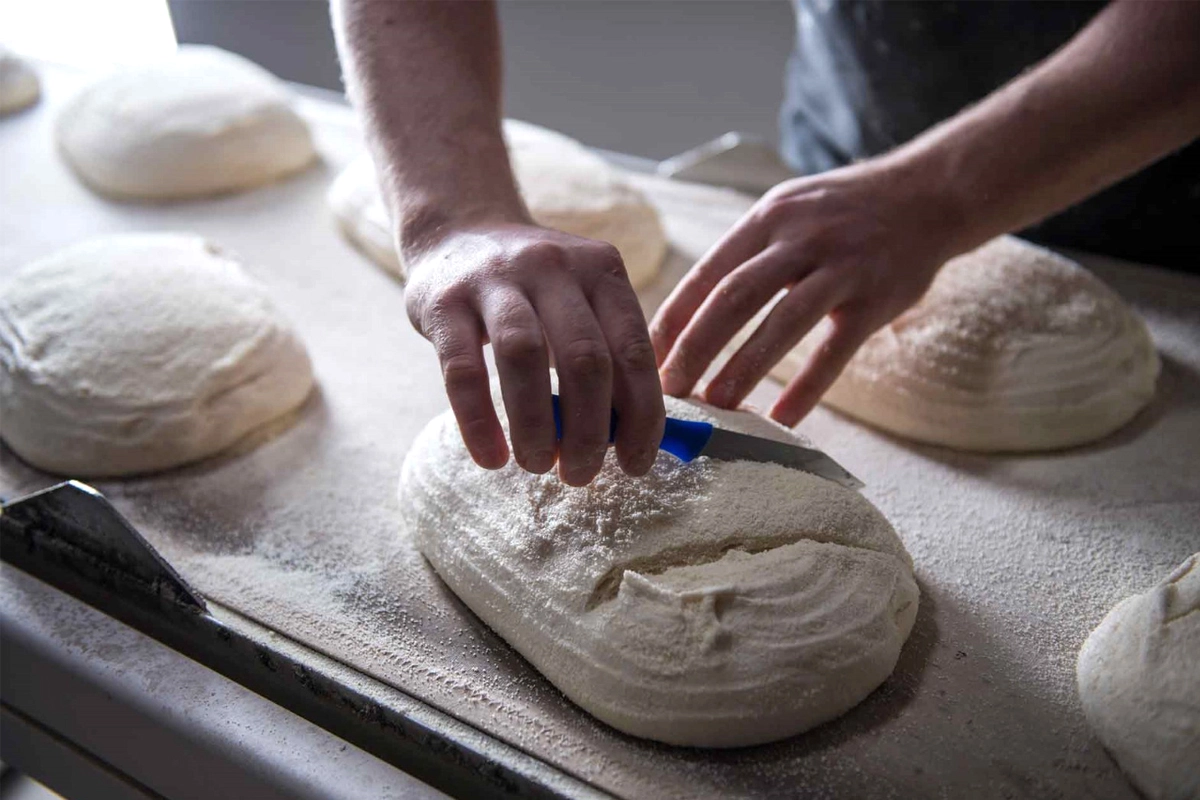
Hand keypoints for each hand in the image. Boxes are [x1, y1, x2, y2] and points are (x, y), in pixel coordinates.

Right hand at [404, 222, 665, 485]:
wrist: (458, 232)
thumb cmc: (535, 289)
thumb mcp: (581, 300)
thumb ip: (609, 356)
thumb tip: (634, 440)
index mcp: (602, 270)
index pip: (634, 351)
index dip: (642, 416)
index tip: (636, 464)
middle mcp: (553, 266)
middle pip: (585, 358)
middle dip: (589, 430)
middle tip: (581, 474)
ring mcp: (495, 279)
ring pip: (525, 357)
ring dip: (536, 425)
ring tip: (538, 465)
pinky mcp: (444, 301)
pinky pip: (462, 370)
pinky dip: (479, 422)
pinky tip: (492, 458)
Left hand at [650, 160, 962, 426]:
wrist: (930, 193)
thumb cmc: (843, 213)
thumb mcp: (787, 212)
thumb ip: (744, 256)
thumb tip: (687, 315)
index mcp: (767, 219)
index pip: (706, 273)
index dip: (673, 319)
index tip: (646, 358)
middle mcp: (800, 238)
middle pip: (733, 297)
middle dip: (694, 348)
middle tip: (668, 391)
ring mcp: (841, 267)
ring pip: (781, 322)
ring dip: (742, 368)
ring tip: (714, 407)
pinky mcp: (876, 299)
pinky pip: (835, 350)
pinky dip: (807, 388)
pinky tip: (782, 418)